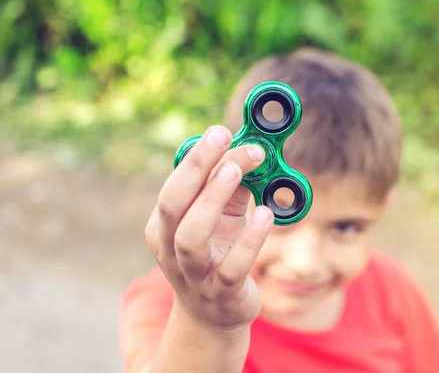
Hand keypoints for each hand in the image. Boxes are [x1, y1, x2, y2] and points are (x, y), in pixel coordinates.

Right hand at [144, 125, 272, 333]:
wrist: (214, 315)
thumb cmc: (216, 256)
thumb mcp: (219, 220)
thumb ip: (229, 189)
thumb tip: (247, 150)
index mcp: (164, 227)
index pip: (174, 187)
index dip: (196, 158)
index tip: (220, 132)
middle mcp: (170, 250)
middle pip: (172, 205)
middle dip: (196, 168)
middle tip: (223, 139)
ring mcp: (193, 275)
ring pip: (191, 236)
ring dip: (212, 199)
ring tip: (237, 171)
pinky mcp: (221, 294)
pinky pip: (232, 267)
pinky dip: (249, 239)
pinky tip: (265, 214)